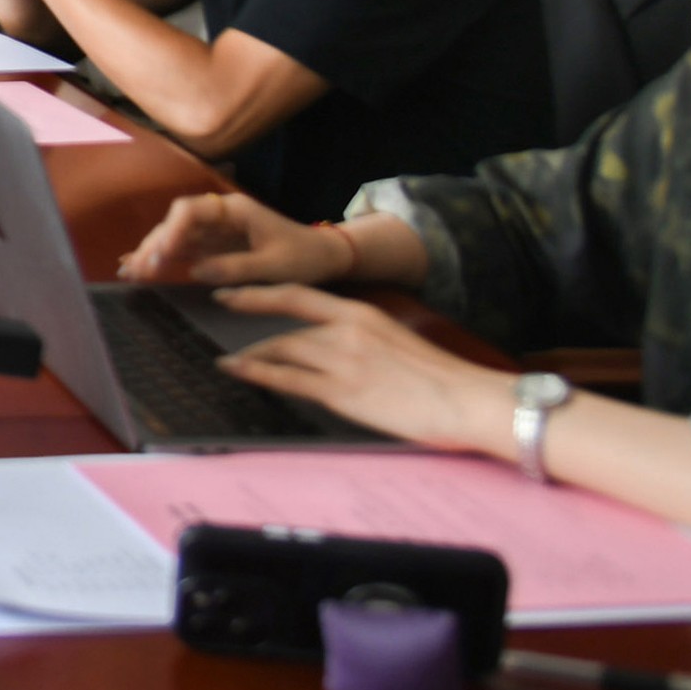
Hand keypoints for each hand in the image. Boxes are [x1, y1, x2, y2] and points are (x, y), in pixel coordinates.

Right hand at [119, 191, 353, 285]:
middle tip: (137, 270)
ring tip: (130, 272)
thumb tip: (195, 271)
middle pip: (177, 222)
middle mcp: (221, 214)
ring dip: (154, 252)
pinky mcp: (216, 243)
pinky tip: (143, 267)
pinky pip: (184, 247)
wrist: (325, 256)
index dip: (172, 231)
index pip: (191, 211)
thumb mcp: (274, 267)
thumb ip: (235, 267)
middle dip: (154, 244)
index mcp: (235, 210)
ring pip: (176, 234)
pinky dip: (164, 257)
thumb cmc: (304, 257)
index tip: (162, 255)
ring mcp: (217, 228)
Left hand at [208, 285, 516, 457]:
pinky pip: (288, 378)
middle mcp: (346, 330)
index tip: (233, 290)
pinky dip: (257, 373)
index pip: (299, 294)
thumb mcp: (397, 342)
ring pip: (282, 349)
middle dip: (251, 323)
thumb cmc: (441, 378)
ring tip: (231, 361)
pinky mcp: (342, 391)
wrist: (467, 400)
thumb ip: (364, 339)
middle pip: (286, 323)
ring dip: (252, 354)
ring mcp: (342, 360)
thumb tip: (341, 348)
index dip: (262, 291)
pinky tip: (237, 371)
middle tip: (223, 316)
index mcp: (362, 313)